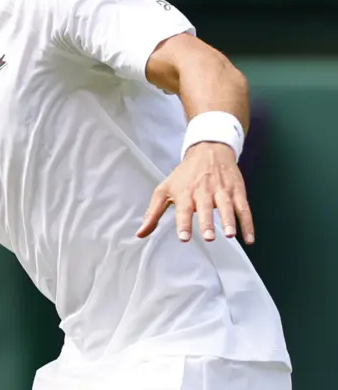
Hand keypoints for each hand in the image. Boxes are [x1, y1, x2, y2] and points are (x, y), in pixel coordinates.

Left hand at [136, 142, 253, 243]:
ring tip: (230, 235)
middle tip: (209, 237)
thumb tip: (140, 234)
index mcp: (184, 193)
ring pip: (227, 207)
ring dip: (230, 221)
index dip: (184, 223)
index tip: (184, 237)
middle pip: (206, 208)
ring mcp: (222, 191)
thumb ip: (153, 213)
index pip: (183, 210)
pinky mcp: (237, 191)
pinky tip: (249, 238)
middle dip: (207, 222)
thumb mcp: (164, 190)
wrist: (208, 151)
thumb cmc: (184, 175)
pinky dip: (248, 224)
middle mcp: (203, 192)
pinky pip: (244, 209)